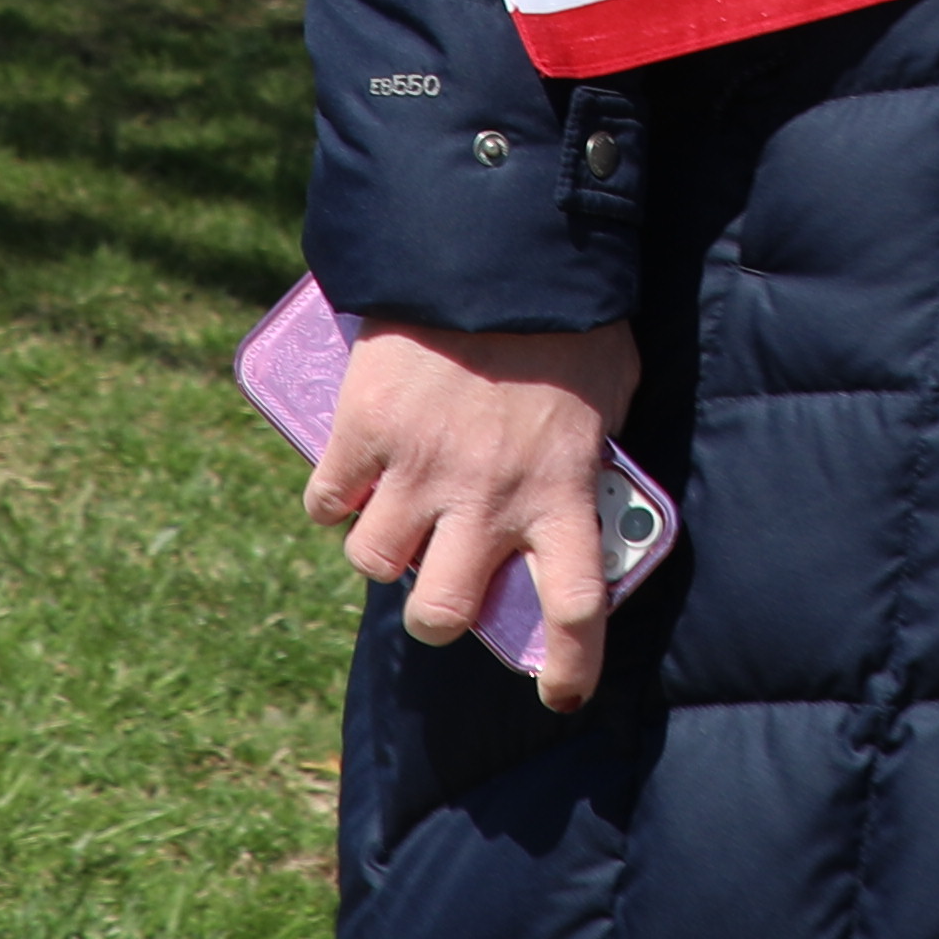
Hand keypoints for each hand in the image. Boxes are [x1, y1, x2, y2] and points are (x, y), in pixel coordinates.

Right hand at [305, 318, 640, 710]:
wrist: (494, 244)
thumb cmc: (568, 315)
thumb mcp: (610, 385)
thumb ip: (591, 447)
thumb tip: (592, 479)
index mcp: (561, 490)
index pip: (575, 607)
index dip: (569, 666)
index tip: (560, 695)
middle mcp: (489, 499)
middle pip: (444, 613)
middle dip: (437, 611)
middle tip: (441, 578)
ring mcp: (420, 469)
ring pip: (375, 563)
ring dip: (382, 545)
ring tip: (397, 508)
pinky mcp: (364, 432)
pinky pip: (328, 501)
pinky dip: (335, 497)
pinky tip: (352, 473)